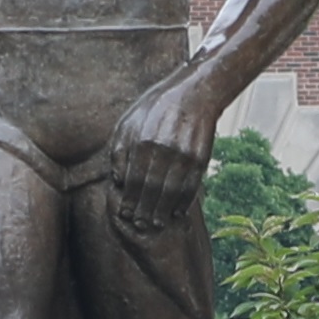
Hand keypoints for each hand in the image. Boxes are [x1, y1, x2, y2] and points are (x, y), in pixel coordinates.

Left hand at [109, 80, 214, 233]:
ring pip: (172, 192)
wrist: (194, 92)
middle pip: (152, 190)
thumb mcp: (129, 122)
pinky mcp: (201, 158)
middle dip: (144, 211)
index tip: (125, 214)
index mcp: (143, 141)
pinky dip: (184, 202)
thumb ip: (119, 151)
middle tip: (139, 225)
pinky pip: (191, 186)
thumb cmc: (155, 108)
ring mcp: (185, 155)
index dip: (129, 200)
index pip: (134, 180)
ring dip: (163, 211)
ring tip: (156, 223)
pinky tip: (177, 212)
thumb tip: (117, 181)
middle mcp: (164, 150)